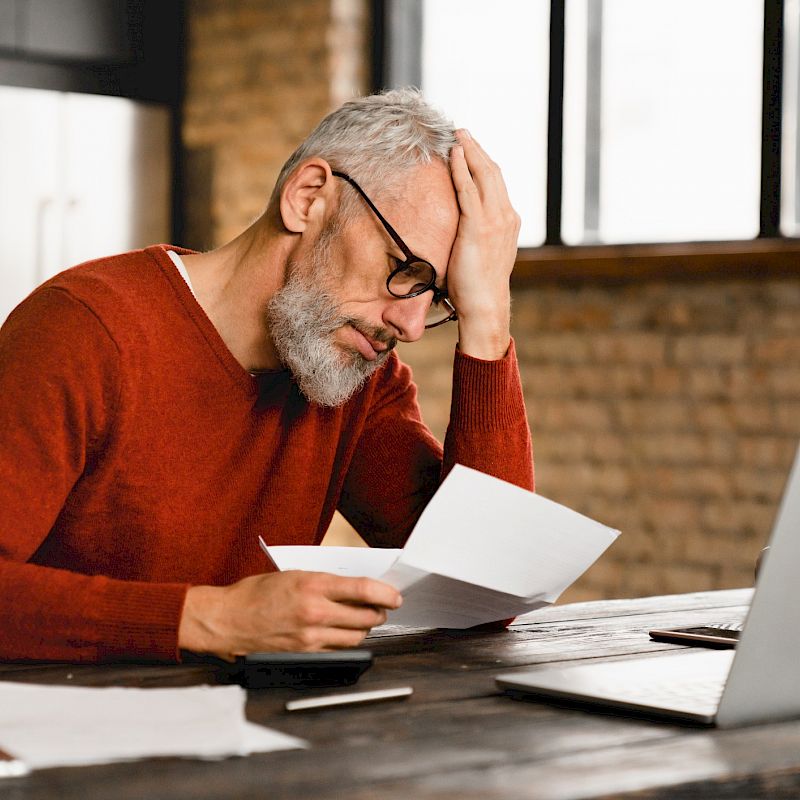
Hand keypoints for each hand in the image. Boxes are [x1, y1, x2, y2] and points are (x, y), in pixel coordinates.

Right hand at [178, 571, 402, 660]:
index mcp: (312, 585)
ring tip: (363, 620)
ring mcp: (311, 637)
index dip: (386, 593)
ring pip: (356, 637)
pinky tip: (342, 633)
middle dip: (379, 611)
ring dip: (365, 628)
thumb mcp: (293, 574)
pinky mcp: (305, 654)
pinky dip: (346, 641)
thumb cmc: (255, 594)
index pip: (363, 589)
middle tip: (382, 607)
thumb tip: (354, 587)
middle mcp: (315, 612)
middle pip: (366, 617)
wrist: (226, 620)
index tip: (395, 595)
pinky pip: (338, 649)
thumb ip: (325, 582)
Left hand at [447, 129, 520, 359]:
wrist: (485, 304)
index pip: (497, 183)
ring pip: (483, 175)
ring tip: (456, 135)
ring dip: (469, 151)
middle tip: (461, 131)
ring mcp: (495, 220)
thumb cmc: (479, 285)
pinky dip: (461, 170)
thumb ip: (479, 235)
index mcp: (510, 221)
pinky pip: (468, 190)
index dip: (483, 162)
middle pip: (493, 172)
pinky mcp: (478, 227)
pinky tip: (453, 155)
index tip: (470, 148)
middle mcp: (506, 216)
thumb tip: (464, 228)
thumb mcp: (484, 253)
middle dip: (477, 149)